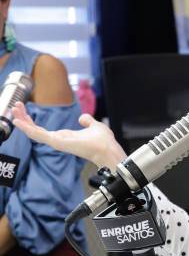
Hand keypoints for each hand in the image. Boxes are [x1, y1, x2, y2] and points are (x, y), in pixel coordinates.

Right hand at [11, 101, 126, 167]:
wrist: (107, 148)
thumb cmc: (103, 141)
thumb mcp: (94, 126)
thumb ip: (87, 121)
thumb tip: (82, 117)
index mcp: (64, 137)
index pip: (43, 129)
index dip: (33, 120)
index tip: (24, 109)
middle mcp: (58, 140)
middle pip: (35, 130)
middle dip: (24, 118)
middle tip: (15, 106)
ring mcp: (57, 142)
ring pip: (34, 132)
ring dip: (23, 121)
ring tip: (13, 109)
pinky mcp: (57, 142)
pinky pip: (38, 135)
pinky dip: (27, 128)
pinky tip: (18, 121)